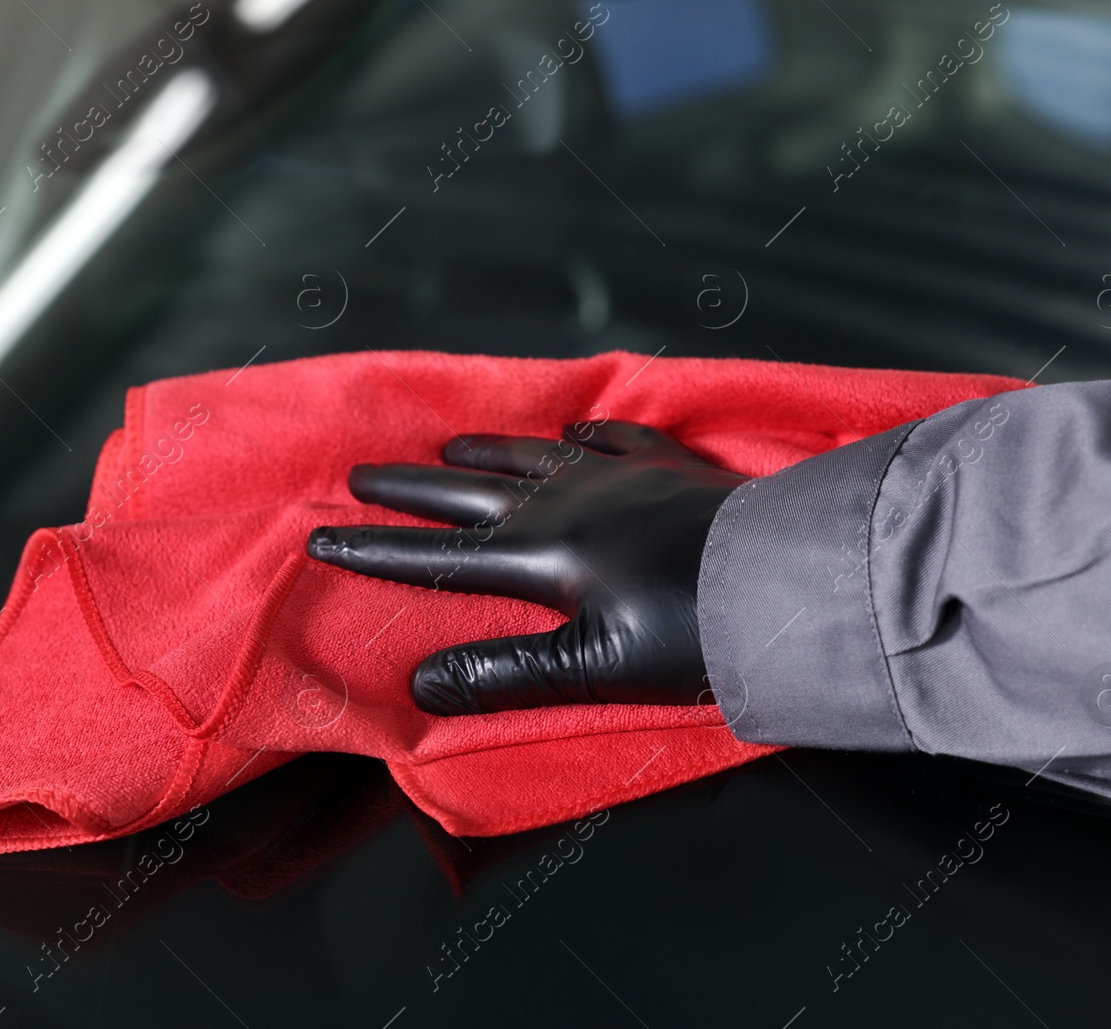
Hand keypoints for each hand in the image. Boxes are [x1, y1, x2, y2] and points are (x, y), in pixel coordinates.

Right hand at [306, 419, 746, 714]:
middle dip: (410, 488)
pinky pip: (616, 438)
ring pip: (534, 457)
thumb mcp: (593, 669)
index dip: (379, 551)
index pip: (443, 557)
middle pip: (472, 494)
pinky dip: (586, 433)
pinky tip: (574, 428)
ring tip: (447, 448)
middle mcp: (570, 506)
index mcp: (546, 558)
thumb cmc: (692, 635)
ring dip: (484, 452)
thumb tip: (419, 682)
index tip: (324, 539)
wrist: (786, 580)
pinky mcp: (669, 469)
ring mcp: (621, 479)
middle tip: (360, 474)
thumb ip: (505, 673)